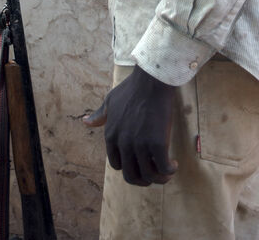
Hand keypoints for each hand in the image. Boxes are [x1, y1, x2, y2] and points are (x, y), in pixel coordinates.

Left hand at [84, 66, 177, 186]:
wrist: (152, 79)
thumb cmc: (132, 88)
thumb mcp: (110, 101)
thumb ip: (99, 115)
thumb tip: (85, 122)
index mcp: (111, 135)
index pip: (116, 164)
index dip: (128, 167)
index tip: (139, 163)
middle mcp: (123, 143)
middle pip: (131, 175)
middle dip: (142, 180)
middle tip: (153, 175)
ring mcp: (140, 144)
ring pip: (148, 175)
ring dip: (158, 179)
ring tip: (167, 172)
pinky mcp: (157, 143)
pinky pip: (163, 168)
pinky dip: (169, 171)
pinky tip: (173, 165)